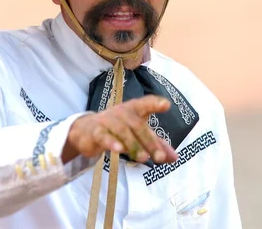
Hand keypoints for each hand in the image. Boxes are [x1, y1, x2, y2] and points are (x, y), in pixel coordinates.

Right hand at [63, 95, 177, 164]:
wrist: (87, 131)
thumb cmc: (118, 129)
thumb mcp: (138, 134)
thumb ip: (156, 144)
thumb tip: (175, 158)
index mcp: (134, 110)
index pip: (145, 104)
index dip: (155, 103)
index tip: (166, 104)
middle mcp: (122, 113)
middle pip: (137, 125)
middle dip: (149, 142)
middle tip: (159, 157)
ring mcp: (107, 121)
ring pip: (122, 131)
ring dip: (133, 145)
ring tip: (143, 158)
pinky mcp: (96, 132)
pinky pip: (104, 136)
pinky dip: (111, 143)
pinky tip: (118, 150)